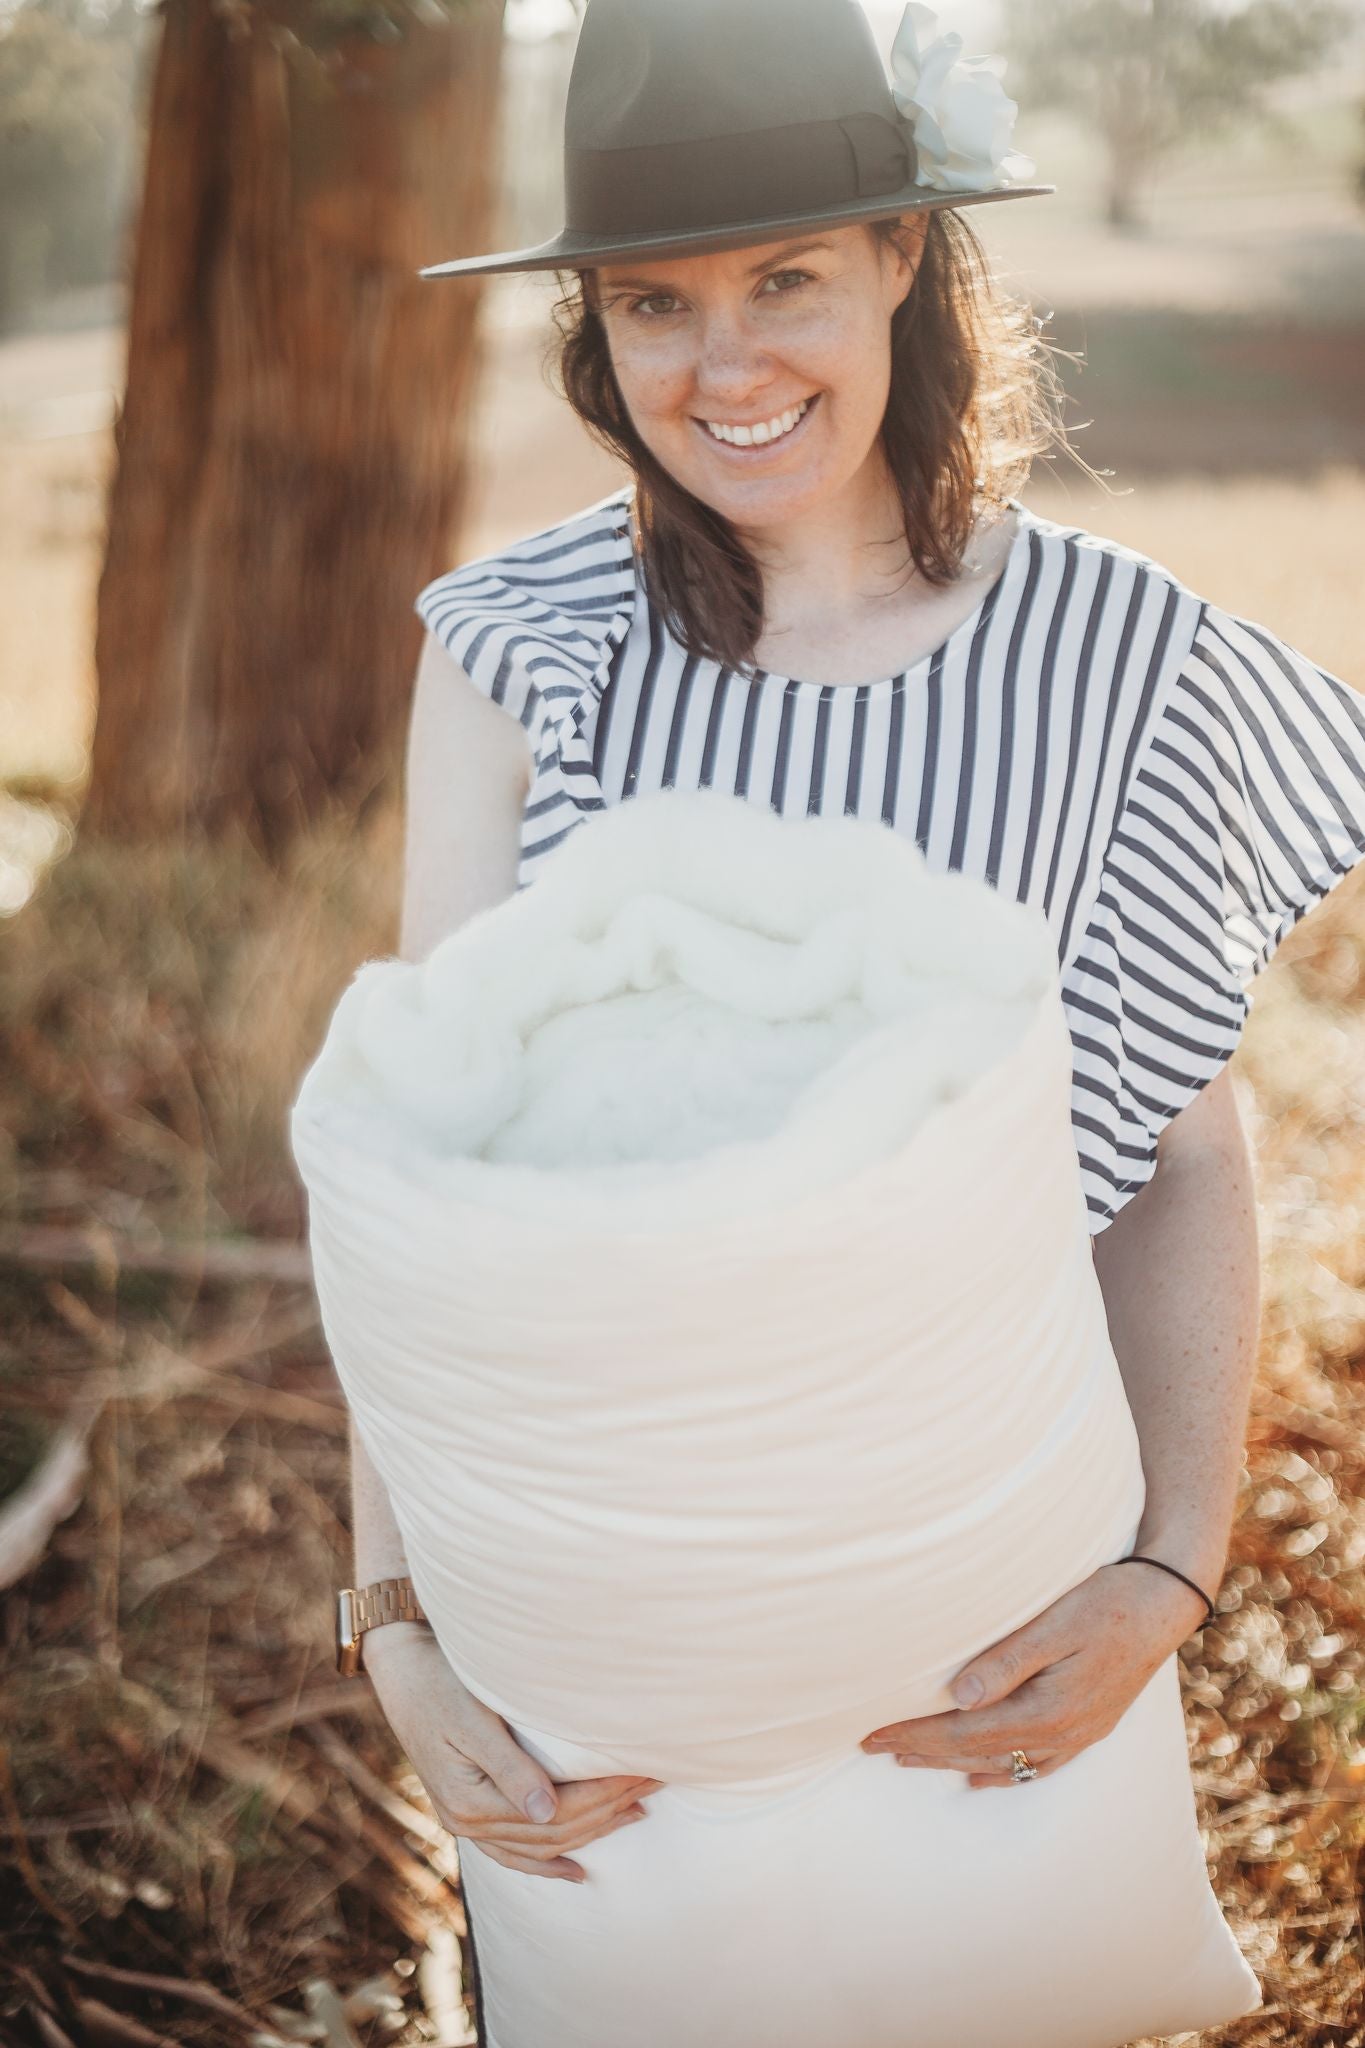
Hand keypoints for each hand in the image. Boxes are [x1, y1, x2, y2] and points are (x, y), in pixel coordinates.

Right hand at [366, 1625, 661, 1880]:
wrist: (400, 1669)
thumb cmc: (439, 1682)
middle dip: (608, 1810)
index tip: (642, 1771)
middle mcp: (467, 1821)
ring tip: (635, 1813)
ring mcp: (466, 1822)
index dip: (604, 1795)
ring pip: (541, 1844)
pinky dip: (546, 1863)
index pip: (557, 1812)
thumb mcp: (473, 1720)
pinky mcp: (468, 1810)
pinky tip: (576, 1869)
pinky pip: (513, 1851)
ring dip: (591, 1831)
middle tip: (653, 1785)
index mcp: (471, 1800)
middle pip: (555, 1831)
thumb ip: (510, 1768)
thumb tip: (547, 1815)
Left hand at [859, 1560, 1210, 1786]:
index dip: (914, 1733)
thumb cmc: (1108, 1601)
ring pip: (1000, 1761)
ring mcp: (1077, 1735)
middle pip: (975, 1750)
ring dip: (951, 1760)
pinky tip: (979, 1777)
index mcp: (1047, 1710)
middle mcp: (1061, 1733)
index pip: (962, 1730)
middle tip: (872, 1747)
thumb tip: (957, 1696)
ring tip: (910, 1760)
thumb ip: (1006, 1661)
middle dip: (921, 1749)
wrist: (1166, 1601)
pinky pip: (1036, 1765)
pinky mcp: (1089, 1726)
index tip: (871, 1734)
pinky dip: (1000, 1773)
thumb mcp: (1054, 1623)